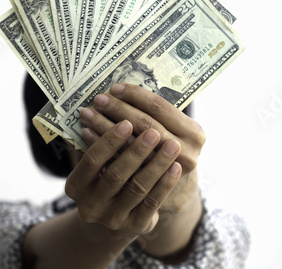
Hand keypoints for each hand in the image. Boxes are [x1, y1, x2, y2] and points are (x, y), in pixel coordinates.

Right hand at [65, 119, 182, 237]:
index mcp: (75, 186)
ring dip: (156, 165)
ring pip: (137, 188)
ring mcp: (113, 218)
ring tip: (172, 145)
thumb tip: (107, 108)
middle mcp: (90, 205)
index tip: (126, 122)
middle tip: (153, 132)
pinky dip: (165, 183)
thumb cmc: (105, 176)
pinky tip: (175, 166)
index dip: (108, 140)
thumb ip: (96, 142)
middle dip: (136, 151)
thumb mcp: (95, 165)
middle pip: (115, 174)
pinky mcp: (136, 226)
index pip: (91, 160)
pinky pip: (153, 203)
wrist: (116, 214)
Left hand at [79, 83, 205, 212]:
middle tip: (98, 100)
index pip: (160, 107)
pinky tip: (87, 135)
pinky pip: (119, 165)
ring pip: (130, 147)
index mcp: (195, 133)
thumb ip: (155, 115)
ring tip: (88, 115)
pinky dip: (101, 148)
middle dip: (118, 109)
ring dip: (105, 127)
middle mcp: (186, 154)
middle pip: (145, 125)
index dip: (135, 96)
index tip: (114, 88)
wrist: (175, 193)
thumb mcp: (174, 131)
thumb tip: (119, 90)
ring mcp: (167, 175)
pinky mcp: (149, 189)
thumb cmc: (168, 150)